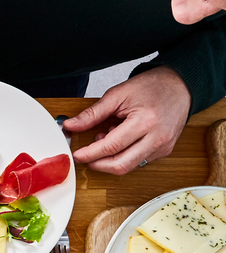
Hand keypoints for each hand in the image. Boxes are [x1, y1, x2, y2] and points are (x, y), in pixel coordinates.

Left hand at [64, 67, 189, 174]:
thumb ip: (93, 113)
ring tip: (106, 139)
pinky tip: (121, 140)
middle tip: (86, 155)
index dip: (90, 153)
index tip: (77, 154)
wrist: (181, 86)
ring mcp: (163, 147)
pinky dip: (124, 156)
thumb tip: (71, 126)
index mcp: (146, 121)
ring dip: (111, 160)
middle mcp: (158, 138)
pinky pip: (138, 162)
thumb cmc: (153, 86)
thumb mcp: (118, 94)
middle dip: (98, 164)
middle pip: (120, 165)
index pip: (111, 147)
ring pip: (129, 167)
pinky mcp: (165, 151)